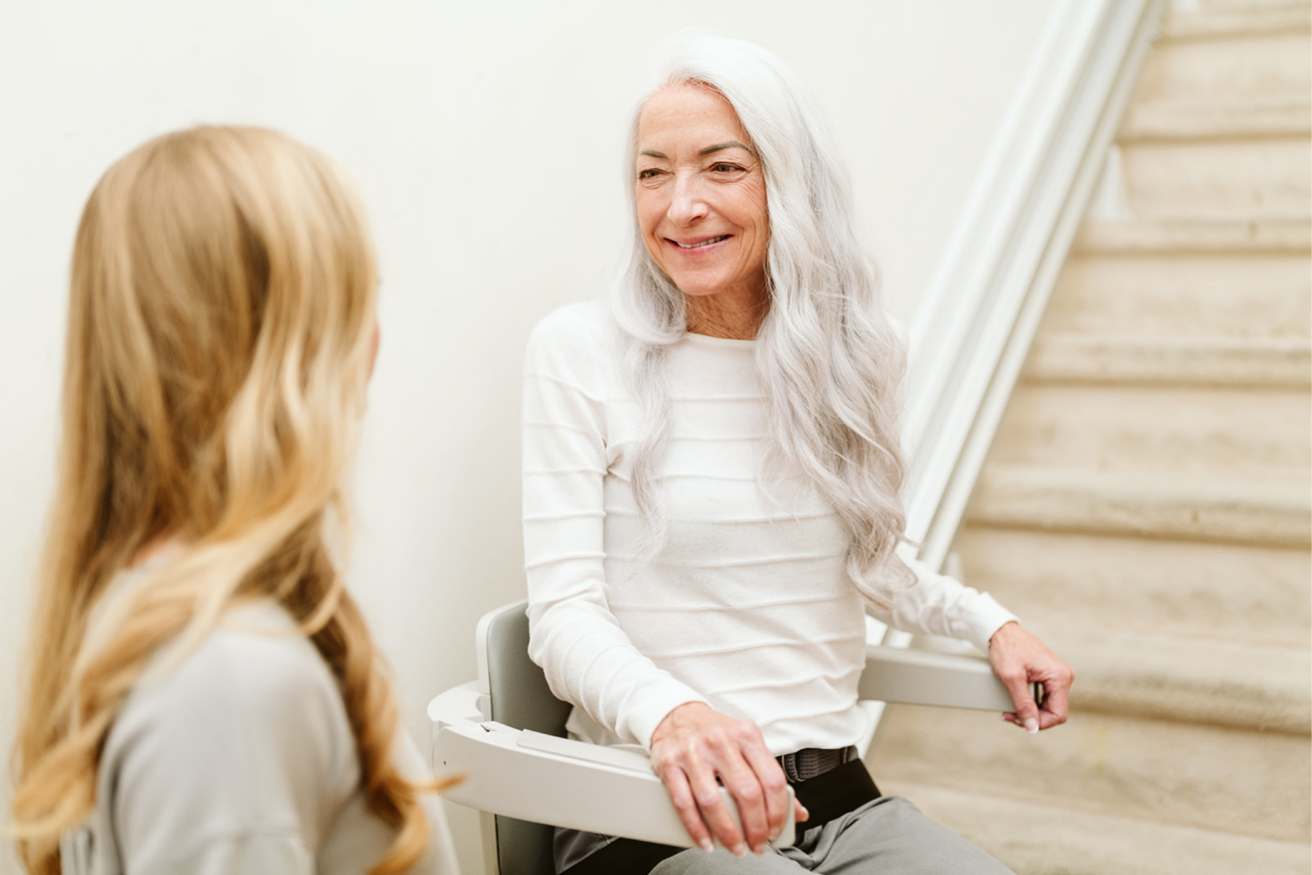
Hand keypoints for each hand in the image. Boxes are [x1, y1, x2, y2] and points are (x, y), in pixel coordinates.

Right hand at [649, 702, 806, 855]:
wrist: (676, 715)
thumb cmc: (716, 734)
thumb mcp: (747, 744)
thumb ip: (769, 776)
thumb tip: (797, 812)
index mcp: (746, 735)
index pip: (772, 779)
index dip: (777, 812)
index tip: (775, 830)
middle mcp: (721, 741)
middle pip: (747, 793)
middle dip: (756, 828)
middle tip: (758, 844)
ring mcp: (694, 752)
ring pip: (714, 802)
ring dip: (728, 833)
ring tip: (736, 847)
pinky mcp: (670, 764)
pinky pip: (684, 804)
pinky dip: (697, 829)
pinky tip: (706, 841)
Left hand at [988, 621, 1073, 732]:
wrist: (1001, 631)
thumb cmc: (1006, 648)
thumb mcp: (1012, 678)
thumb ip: (1023, 704)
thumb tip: (1032, 728)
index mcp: (1060, 677)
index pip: (1058, 715)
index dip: (1039, 723)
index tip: (1018, 720)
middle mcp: (1064, 676)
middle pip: (1053, 712)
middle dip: (1031, 717)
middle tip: (1009, 714)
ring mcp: (1057, 676)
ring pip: (1047, 706)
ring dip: (1029, 710)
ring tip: (1010, 707)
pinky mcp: (1049, 675)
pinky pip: (1044, 696)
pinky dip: (1029, 701)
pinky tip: (1016, 699)